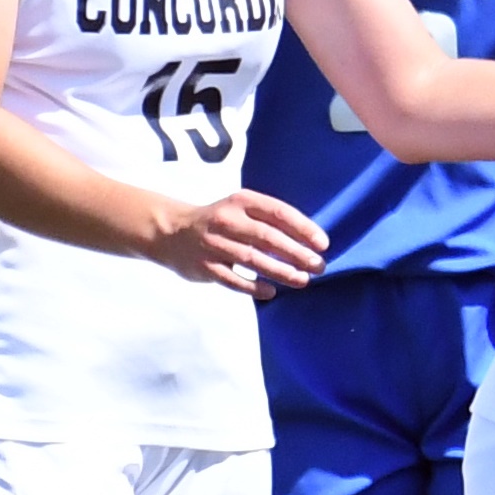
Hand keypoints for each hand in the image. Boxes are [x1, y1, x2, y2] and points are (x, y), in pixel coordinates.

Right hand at [147, 190, 327, 298]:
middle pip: (268, 237)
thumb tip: (309, 242)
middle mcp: (226, 220)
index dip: (303, 228)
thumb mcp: (242, 209)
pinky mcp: (204, 266)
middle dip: (297, 253)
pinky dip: (253, 287)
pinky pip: (232, 280)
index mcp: (241, 201)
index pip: (279, 212)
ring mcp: (213, 244)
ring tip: (302, 280)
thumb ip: (270, 220)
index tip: (323, 244)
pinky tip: (271, 292)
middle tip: (319, 266)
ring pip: (252, 259)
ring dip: (281, 272)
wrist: (171, 231)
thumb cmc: (221, 221)